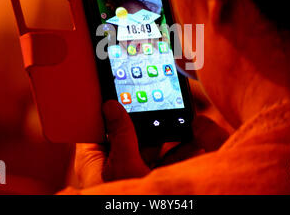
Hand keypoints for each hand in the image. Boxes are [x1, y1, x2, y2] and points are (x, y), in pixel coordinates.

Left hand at [74, 100, 228, 188]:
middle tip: (160, 98)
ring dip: (168, 132)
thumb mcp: (122, 164)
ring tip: (182, 117)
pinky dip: (180, 150)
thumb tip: (111, 104)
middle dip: (147, 117)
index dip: (107, 105)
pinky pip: (166, 157)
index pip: (97, 123)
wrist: (144, 211)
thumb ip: (121, 134)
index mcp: (94, 156)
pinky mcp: (151, 175)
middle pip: (129, 130)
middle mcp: (113, 160)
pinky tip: (195, 139)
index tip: (119, 87)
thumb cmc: (120, 197)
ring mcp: (133, 168)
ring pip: (151, 143)